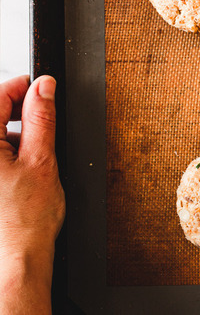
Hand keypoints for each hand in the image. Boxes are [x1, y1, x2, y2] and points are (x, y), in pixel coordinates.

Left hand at [0, 75, 64, 313]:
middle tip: (45, 126)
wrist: (16, 258)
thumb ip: (42, 118)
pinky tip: (22, 171)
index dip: (25, 87)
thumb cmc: (25, 220)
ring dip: (15, 135)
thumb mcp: (42, 160)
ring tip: (34, 158)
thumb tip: (44, 87)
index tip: (45, 88)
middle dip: (20, 113)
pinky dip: (8, 154)